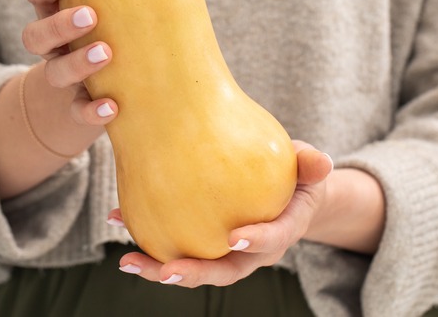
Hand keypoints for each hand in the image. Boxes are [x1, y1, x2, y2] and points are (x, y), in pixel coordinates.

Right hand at [0, 0, 107, 198]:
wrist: (78, 100)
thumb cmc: (96, 34)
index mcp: (53, 14)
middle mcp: (51, 48)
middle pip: (35, 34)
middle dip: (59, 23)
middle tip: (89, 15)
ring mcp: (62, 81)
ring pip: (56, 72)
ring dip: (77, 63)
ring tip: (105, 52)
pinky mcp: (77, 110)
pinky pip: (79, 113)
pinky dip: (93, 111)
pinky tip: (112, 107)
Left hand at [107, 140, 332, 286]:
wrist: (281, 190)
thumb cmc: (294, 176)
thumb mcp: (306, 168)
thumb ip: (310, 165)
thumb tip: (322, 161)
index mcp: (279, 234)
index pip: (270, 243)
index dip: (256, 243)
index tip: (234, 239)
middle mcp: (249, 252)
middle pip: (223, 271)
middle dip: (194, 275)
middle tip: (167, 272)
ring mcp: (222, 250)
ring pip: (192, 265)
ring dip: (158, 268)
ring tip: (127, 261)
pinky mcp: (199, 240)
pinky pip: (173, 242)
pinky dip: (145, 235)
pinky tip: (115, 218)